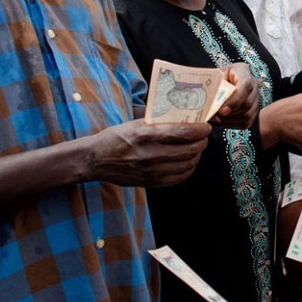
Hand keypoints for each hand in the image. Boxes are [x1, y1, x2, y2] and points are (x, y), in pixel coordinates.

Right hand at [85, 120, 211, 186]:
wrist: (96, 160)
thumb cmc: (116, 137)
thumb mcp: (136, 123)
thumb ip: (160, 123)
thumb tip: (185, 119)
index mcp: (147, 134)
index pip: (185, 132)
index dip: (201, 130)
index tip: (205, 126)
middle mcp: (151, 154)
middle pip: (190, 149)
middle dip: (202, 142)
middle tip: (203, 136)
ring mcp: (152, 171)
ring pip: (188, 164)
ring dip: (196, 155)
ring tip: (195, 148)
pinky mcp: (151, 182)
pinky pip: (179, 178)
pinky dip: (188, 169)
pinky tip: (187, 162)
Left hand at [211, 63, 258, 128]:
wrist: (226, 79)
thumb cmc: (219, 77)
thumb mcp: (215, 76)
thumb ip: (214, 87)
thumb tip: (208, 104)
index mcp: (244, 72)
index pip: (245, 87)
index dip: (234, 101)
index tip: (221, 111)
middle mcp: (254, 85)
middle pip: (247, 103)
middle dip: (230, 113)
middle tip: (215, 117)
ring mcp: (256, 98)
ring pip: (248, 115)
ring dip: (231, 120)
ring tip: (217, 119)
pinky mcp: (254, 110)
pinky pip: (246, 122)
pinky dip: (233, 125)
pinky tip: (223, 121)